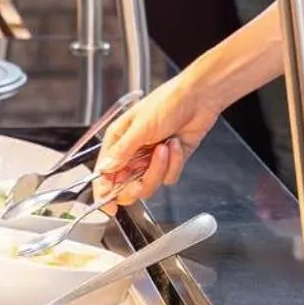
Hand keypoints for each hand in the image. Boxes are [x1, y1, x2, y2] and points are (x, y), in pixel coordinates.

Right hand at [92, 74, 221, 209]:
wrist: (199, 98)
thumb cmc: (167, 102)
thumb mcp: (141, 126)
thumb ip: (123, 151)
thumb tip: (106, 169)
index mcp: (119, 140)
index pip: (105, 173)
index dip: (104, 191)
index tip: (109, 206)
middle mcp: (133, 152)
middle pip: (126, 186)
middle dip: (136, 184)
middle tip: (142, 179)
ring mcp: (152, 159)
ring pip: (149, 184)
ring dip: (158, 168)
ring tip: (165, 146)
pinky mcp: (171, 162)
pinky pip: (168, 178)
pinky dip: (174, 163)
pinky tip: (176, 143)